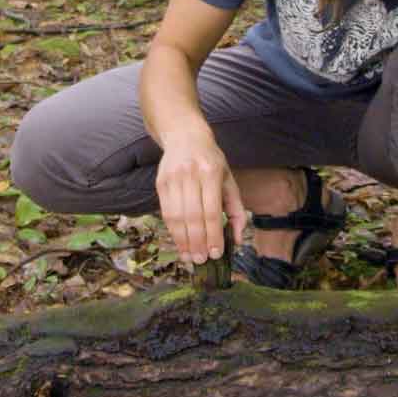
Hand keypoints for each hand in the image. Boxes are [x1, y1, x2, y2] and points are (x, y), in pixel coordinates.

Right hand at [154, 135, 248, 264]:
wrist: (185, 136)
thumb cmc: (212, 161)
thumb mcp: (229, 180)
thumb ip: (236, 209)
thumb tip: (237, 239)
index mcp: (211, 173)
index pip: (212, 211)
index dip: (213, 235)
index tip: (216, 254)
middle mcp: (191, 175)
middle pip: (193, 216)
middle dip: (197, 242)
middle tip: (201, 260)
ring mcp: (173, 178)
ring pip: (176, 217)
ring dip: (183, 241)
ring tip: (189, 257)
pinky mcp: (160, 183)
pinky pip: (166, 212)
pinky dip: (173, 231)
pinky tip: (179, 243)